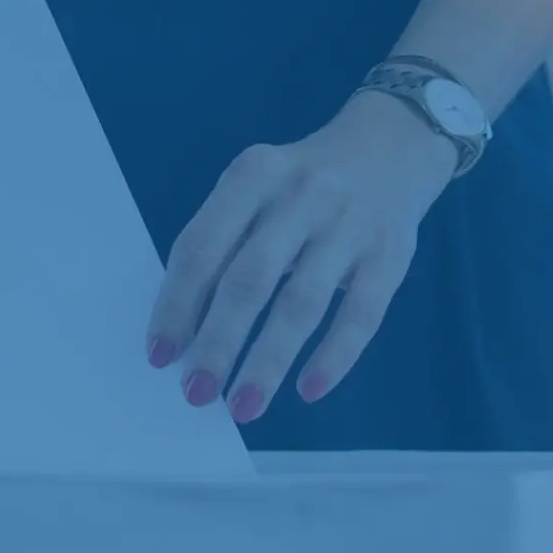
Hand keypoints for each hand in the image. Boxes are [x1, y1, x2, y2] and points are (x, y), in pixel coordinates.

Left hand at [146, 92, 458, 421]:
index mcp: (252, 175)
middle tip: (196, 393)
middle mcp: (301, 195)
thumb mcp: (254, 190)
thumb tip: (184, 329)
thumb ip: (221, 243)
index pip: (203, 248)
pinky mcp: (392, 253)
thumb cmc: (300, 185)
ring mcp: (350, 224)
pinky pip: (361, 314)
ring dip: (269, 362)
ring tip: (244, 405)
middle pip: (249, 280)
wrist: (391, 146)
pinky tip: (308, 390)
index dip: (177, 305)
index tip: (160, 356)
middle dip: (218, 343)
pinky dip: (333, 357)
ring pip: (302, 303)